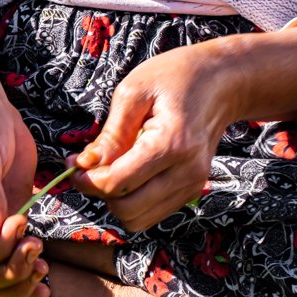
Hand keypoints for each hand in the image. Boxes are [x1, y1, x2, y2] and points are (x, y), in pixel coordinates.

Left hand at [72, 45, 233, 231]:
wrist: (223, 82)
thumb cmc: (176, 77)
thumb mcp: (133, 92)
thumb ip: (109, 134)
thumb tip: (85, 165)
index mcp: (172, 145)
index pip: (117, 184)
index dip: (86, 180)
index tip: (73, 163)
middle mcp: (187, 172)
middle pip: (127, 210)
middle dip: (100, 192)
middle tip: (89, 166)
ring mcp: (193, 185)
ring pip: (138, 219)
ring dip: (116, 200)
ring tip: (111, 168)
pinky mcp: (192, 190)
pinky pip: (152, 213)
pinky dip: (133, 200)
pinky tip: (129, 173)